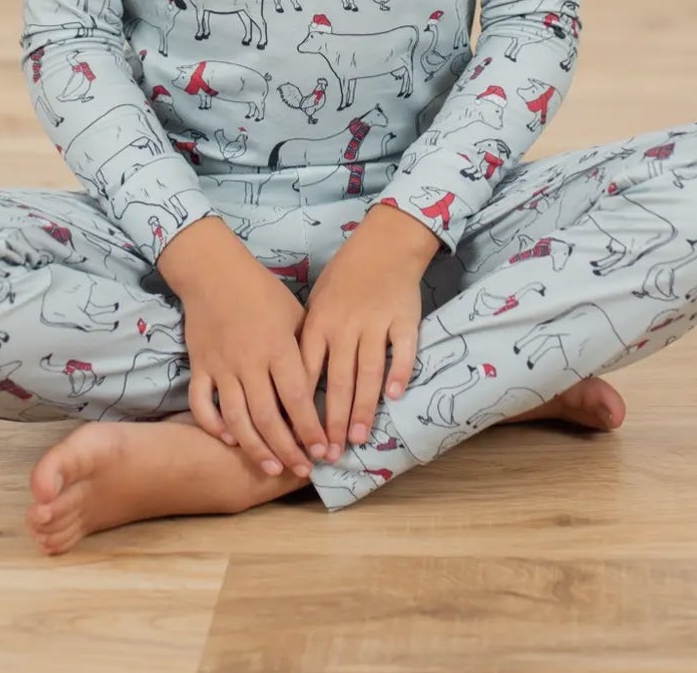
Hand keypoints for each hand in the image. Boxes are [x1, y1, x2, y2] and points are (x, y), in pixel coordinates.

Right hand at [180, 253, 331, 478]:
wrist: (213, 271)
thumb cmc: (262, 291)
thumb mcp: (295, 313)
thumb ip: (306, 351)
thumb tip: (323, 389)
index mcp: (278, 346)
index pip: (297, 399)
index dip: (310, 429)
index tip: (323, 451)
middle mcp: (249, 361)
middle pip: (267, 417)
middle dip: (287, 449)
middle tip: (302, 470)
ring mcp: (220, 366)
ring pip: (236, 419)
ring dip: (255, 448)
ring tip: (273, 468)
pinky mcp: (199, 366)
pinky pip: (202, 405)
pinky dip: (214, 426)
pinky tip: (230, 440)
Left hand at [298, 216, 426, 459]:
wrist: (384, 244)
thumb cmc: (344, 278)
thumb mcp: (317, 304)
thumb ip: (308, 341)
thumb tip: (292, 386)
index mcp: (319, 323)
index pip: (306, 372)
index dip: (302, 408)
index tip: (300, 438)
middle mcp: (345, 326)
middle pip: (337, 380)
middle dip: (332, 420)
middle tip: (330, 453)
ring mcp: (376, 322)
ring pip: (368, 371)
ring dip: (362, 407)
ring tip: (357, 437)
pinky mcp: (405, 319)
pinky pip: (402, 350)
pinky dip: (399, 372)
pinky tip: (394, 396)